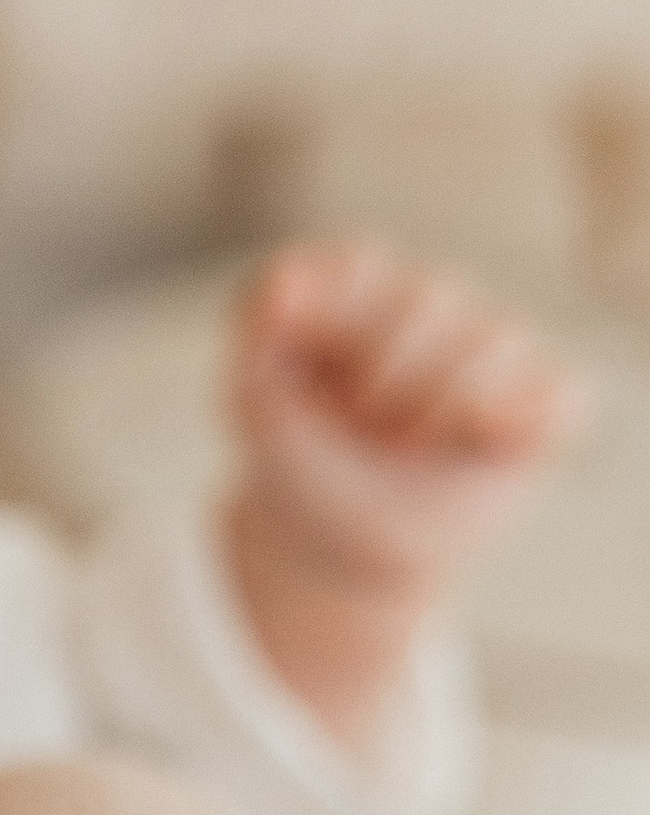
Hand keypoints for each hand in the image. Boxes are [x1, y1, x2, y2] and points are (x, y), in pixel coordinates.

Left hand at [224, 239, 580, 739]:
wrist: (337, 544)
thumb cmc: (297, 461)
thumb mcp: (256, 406)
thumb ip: (256, 337)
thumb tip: (281, 281)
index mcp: (355, 290)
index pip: (356, 270)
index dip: (333, 326)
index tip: (310, 376)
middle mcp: (425, 307)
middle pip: (428, 300)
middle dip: (384, 372)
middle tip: (361, 417)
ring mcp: (486, 352)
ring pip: (495, 341)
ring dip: (445, 401)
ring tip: (411, 439)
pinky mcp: (534, 407)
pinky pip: (559, 396)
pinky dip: (522, 421)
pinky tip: (482, 443)